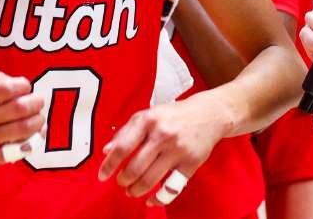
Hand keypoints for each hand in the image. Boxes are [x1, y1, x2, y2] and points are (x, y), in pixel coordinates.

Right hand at [0, 70, 45, 164]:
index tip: (26, 87)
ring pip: (23, 129)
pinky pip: (19, 150)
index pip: (6, 88)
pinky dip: (34, 140)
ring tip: (38, 117)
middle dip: (36, 102)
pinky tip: (33, 134)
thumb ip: (2, 78)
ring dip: (39, 120)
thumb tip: (24, 89)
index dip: (23, 85)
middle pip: (19, 108)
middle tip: (38, 102)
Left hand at [98, 95, 225, 203]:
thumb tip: (107, 151)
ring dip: (136, 190)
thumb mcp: (149, 114)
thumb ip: (126, 132)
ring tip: (132, 190)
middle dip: (123, 180)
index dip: (109, 165)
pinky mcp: (191, 163)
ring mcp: (178, 150)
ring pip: (150, 179)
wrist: (209, 114)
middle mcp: (163, 134)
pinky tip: (151, 199)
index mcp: (148, 120)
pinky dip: (159, 198)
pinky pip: (171, 187)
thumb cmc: (175, 115)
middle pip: (135, 167)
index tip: (103, 176)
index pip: (123, 147)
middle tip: (121, 182)